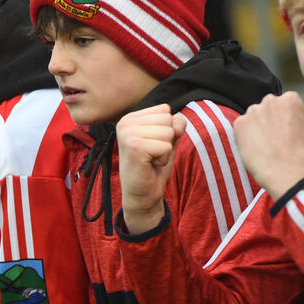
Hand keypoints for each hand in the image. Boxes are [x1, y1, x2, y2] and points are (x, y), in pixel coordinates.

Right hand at [116, 104, 186, 233]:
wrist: (142, 194)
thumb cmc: (153, 166)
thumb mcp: (167, 139)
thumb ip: (175, 124)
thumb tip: (177, 124)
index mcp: (130, 118)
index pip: (164, 109)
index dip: (167, 128)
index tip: (153, 144)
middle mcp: (125, 122)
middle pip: (167, 118)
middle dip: (167, 139)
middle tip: (153, 153)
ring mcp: (128, 134)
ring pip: (168, 132)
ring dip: (165, 149)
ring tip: (151, 159)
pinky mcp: (135, 147)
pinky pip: (166, 146)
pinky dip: (163, 158)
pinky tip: (150, 165)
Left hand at [231, 92, 303, 199]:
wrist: (286, 172)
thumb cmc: (303, 153)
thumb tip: (301, 117)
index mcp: (290, 99)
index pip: (287, 103)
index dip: (289, 118)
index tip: (289, 130)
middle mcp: (270, 101)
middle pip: (269, 108)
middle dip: (272, 119)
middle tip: (277, 138)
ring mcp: (253, 112)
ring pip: (255, 117)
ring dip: (259, 127)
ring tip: (267, 145)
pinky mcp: (239, 124)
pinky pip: (242, 128)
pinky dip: (246, 136)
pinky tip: (257, 148)